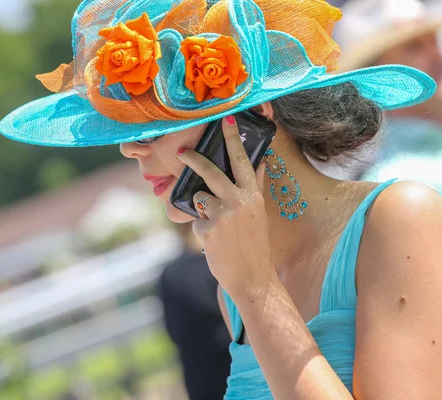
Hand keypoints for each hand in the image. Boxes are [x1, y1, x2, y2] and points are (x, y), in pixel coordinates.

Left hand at [176, 116, 274, 298]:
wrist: (253, 277)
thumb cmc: (255, 244)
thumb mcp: (259, 213)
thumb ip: (254, 187)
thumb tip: (260, 162)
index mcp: (252, 195)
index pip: (243, 160)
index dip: (232, 138)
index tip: (226, 119)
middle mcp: (238, 201)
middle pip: (210, 171)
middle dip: (193, 159)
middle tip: (181, 153)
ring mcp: (222, 214)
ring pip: (200, 198)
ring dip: (204, 211)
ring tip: (219, 230)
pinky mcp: (208, 229)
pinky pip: (196, 221)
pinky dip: (203, 230)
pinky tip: (215, 242)